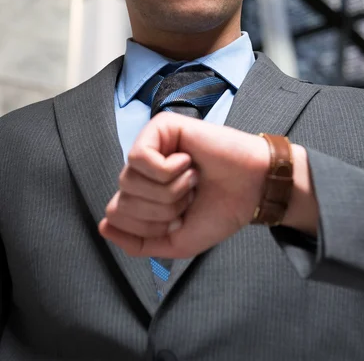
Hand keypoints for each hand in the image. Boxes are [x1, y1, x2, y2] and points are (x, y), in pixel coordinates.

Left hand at [99, 112, 269, 257]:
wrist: (253, 189)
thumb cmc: (219, 210)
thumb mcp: (175, 240)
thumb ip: (138, 242)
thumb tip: (103, 227)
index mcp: (145, 192)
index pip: (117, 215)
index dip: (148, 226)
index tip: (180, 218)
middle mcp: (144, 168)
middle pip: (122, 199)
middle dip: (161, 210)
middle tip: (189, 196)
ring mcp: (151, 145)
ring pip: (129, 180)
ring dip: (168, 190)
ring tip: (192, 180)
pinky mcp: (161, 126)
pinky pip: (140, 158)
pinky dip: (167, 170)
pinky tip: (188, 162)